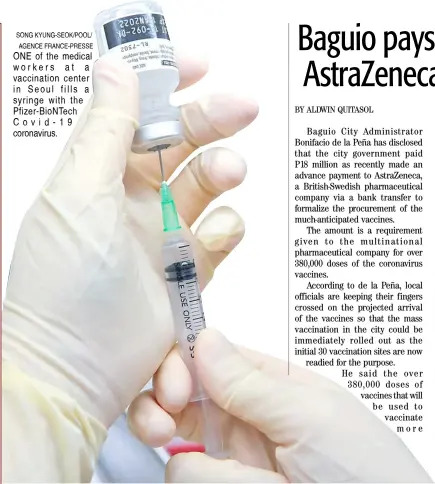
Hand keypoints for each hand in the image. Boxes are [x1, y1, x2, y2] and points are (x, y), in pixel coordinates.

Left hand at [2, 52, 257, 426]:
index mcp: (97, 173)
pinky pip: (219, 234)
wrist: (77, 369)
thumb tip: (115, 70)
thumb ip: (104, 131)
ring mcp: (160, 234)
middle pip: (178, 143)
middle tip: (243, 110)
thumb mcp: (78, 195)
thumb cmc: (64, 287)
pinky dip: (225, 229)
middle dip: (211, 122)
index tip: (199, 67)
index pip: (133, 112)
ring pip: (205, 185)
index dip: (165, 84)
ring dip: (222, 174)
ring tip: (229, 175)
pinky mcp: (185, 268)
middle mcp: (129, 199)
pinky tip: (215, 238)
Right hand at [128, 329, 431, 482]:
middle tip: (161, 424)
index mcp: (268, 384)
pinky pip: (185, 477)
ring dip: (180, 452)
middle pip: (180, 395)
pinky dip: (199, 481)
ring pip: (174, 439)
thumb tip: (204, 337)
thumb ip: (252, 382)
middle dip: (160, 402)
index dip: (182, 363)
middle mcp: (242, 417)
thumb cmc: (365, 471)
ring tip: (205, 463)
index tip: (174, 388)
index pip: (209, 357)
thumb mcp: (312, 416)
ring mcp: (230, 459)